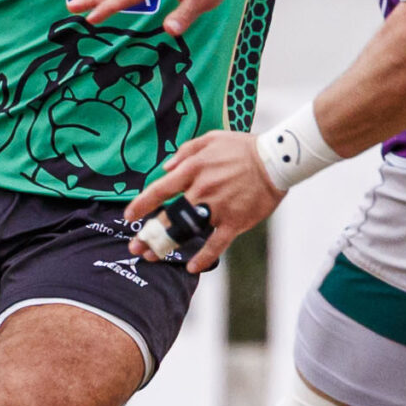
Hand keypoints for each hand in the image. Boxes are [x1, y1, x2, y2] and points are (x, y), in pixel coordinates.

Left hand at [124, 130, 280, 272]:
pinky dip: (203, 258)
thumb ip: (184, 152)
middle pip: (168, 217)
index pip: (159, 190)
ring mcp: (217, 208)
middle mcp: (201, 190)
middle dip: (148, 234)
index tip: (128, 216)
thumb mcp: (211, 138)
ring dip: (166, 247)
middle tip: (134, 247)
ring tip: (152, 257)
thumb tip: (165, 167)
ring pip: (186, 232)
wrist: (277, 159)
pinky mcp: (234, 222)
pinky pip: (215, 245)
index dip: (141, 205)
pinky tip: (191, 267)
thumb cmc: (243, 147)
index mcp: (192, 170)